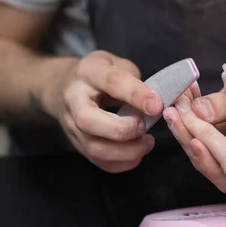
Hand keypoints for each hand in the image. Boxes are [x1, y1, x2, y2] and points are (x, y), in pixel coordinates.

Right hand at [47, 50, 199, 172]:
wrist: (68, 86)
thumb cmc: (101, 73)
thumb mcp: (117, 63)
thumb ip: (136, 80)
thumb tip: (157, 101)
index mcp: (88, 72)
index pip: (111, 82)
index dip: (136, 95)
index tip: (157, 106)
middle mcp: (73, 99)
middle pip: (88, 120)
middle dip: (123, 129)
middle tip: (146, 127)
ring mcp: (71, 125)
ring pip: (94, 148)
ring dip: (127, 151)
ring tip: (147, 143)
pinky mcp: (77, 144)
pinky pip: (99, 162)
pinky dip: (123, 162)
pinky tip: (137, 153)